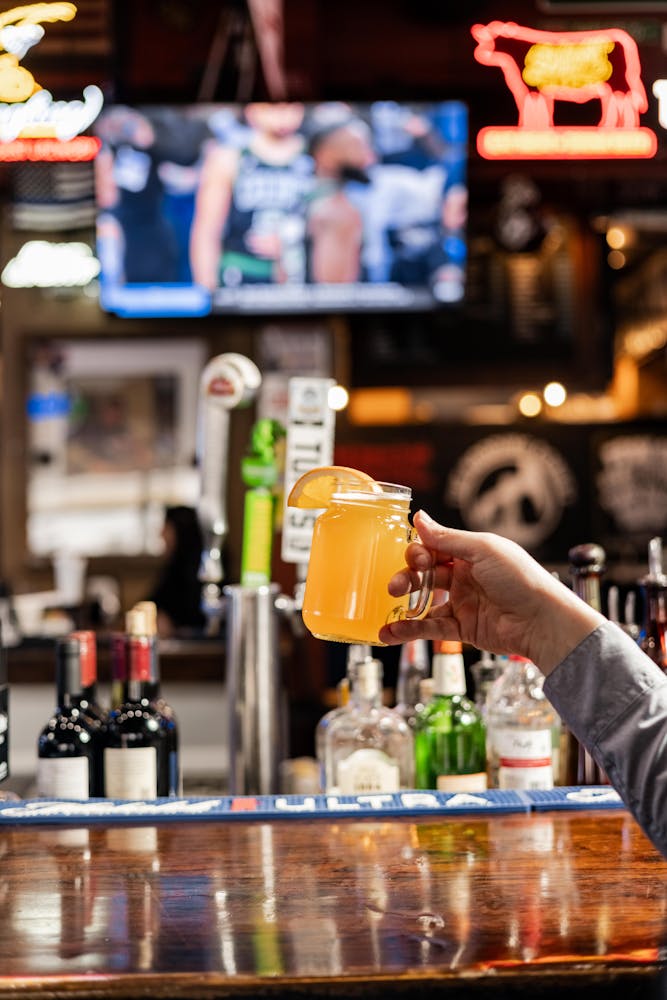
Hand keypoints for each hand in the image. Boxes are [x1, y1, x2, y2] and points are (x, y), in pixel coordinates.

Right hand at [378, 510, 604, 673]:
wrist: (541, 620)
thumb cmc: (520, 579)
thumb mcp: (483, 550)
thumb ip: (447, 538)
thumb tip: (419, 517)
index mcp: (471, 553)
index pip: (434, 548)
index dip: (419, 553)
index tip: (413, 559)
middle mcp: (465, 576)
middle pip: (425, 575)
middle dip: (406, 578)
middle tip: (395, 586)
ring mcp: (463, 603)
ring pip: (425, 603)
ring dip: (403, 607)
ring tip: (386, 610)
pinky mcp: (463, 629)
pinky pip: (431, 627)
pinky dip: (410, 631)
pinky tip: (391, 632)